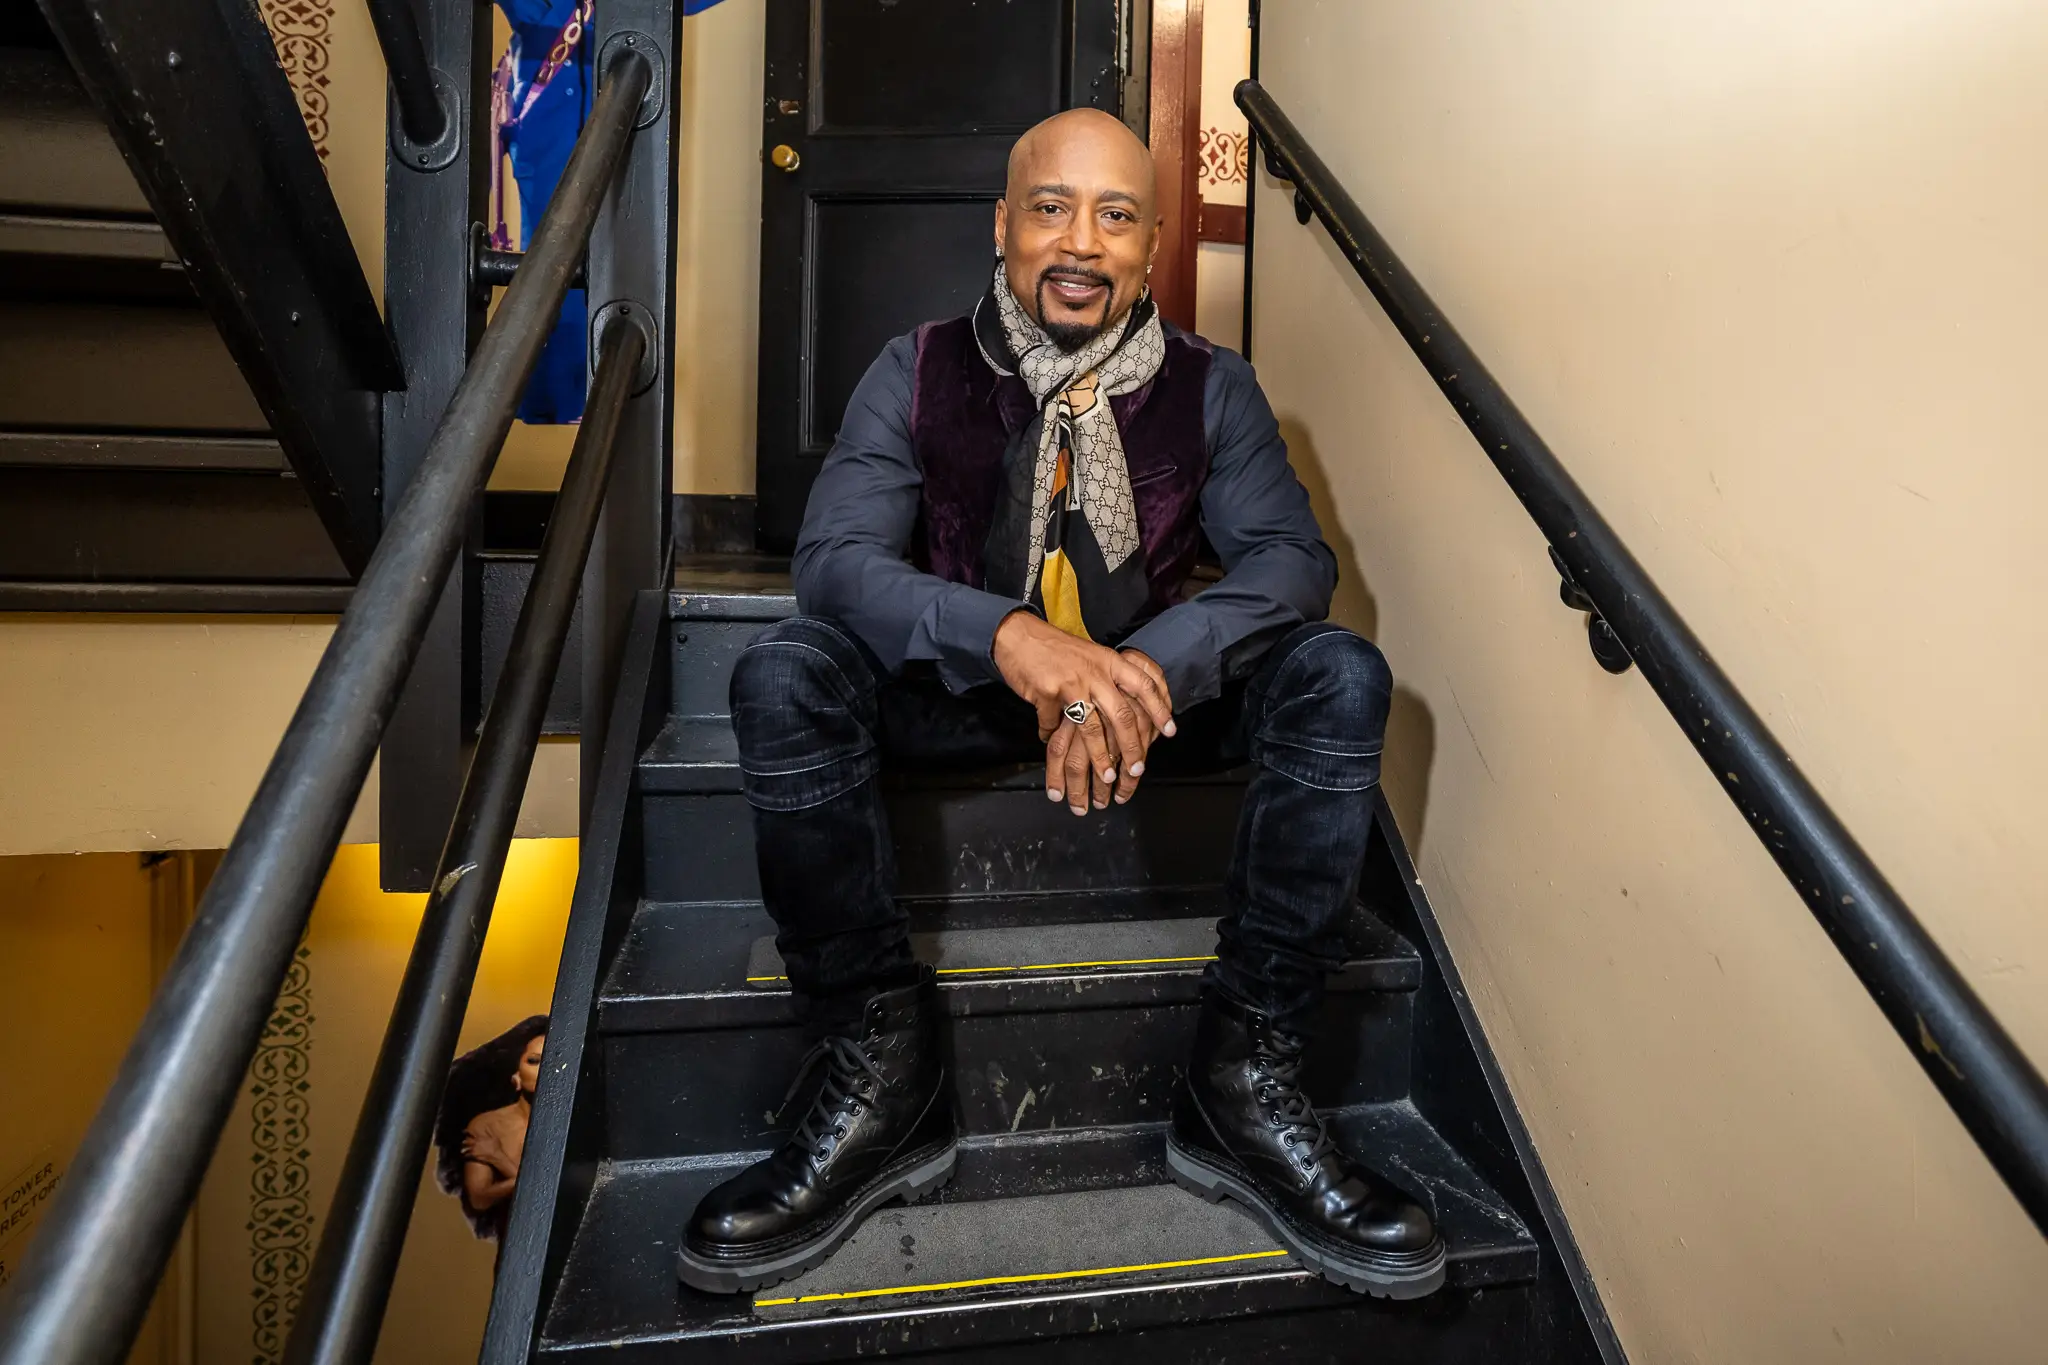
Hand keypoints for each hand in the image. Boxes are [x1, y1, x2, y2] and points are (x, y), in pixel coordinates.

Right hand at [1044, 647, 1173, 810]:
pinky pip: (1053, 724)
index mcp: (1109, 660)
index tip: (1170, 731)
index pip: (1144, 685)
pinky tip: (1048, 740)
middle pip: (1122, 714)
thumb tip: (1128, 705)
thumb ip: (1108, 678)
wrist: (1016, 634)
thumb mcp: (1090, 655)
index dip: (1160, 709)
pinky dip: (1050, 736)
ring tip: (1106, 776)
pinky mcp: (1048, 692)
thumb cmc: (1054, 647)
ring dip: (1100, 756)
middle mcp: (1095, 671)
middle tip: (1138, 768)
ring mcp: (1071, 682)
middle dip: (1133, 746)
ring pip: (1091, 728)